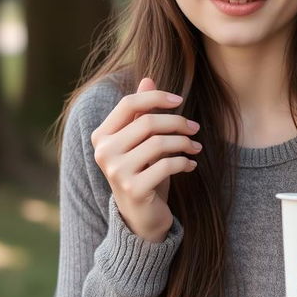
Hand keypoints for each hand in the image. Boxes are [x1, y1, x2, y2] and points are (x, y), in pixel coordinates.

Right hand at [90, 77, 201, 241]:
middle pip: (148, 123)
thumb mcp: (142, 142)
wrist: (141, 217)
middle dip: (177, 123)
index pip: (129, 104)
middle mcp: (104, 152)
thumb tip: (148, 79)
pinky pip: (166, 165)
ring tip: (195, 147)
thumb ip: (141, 113)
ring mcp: (116, 172)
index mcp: (101, 136)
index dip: (157, 97)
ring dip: (184, 143)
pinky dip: (184, 162)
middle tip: (195, 128)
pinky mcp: (133, 189)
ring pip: (159, 143)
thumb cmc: (143, 173)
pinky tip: (190, 165)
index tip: (180, 100)